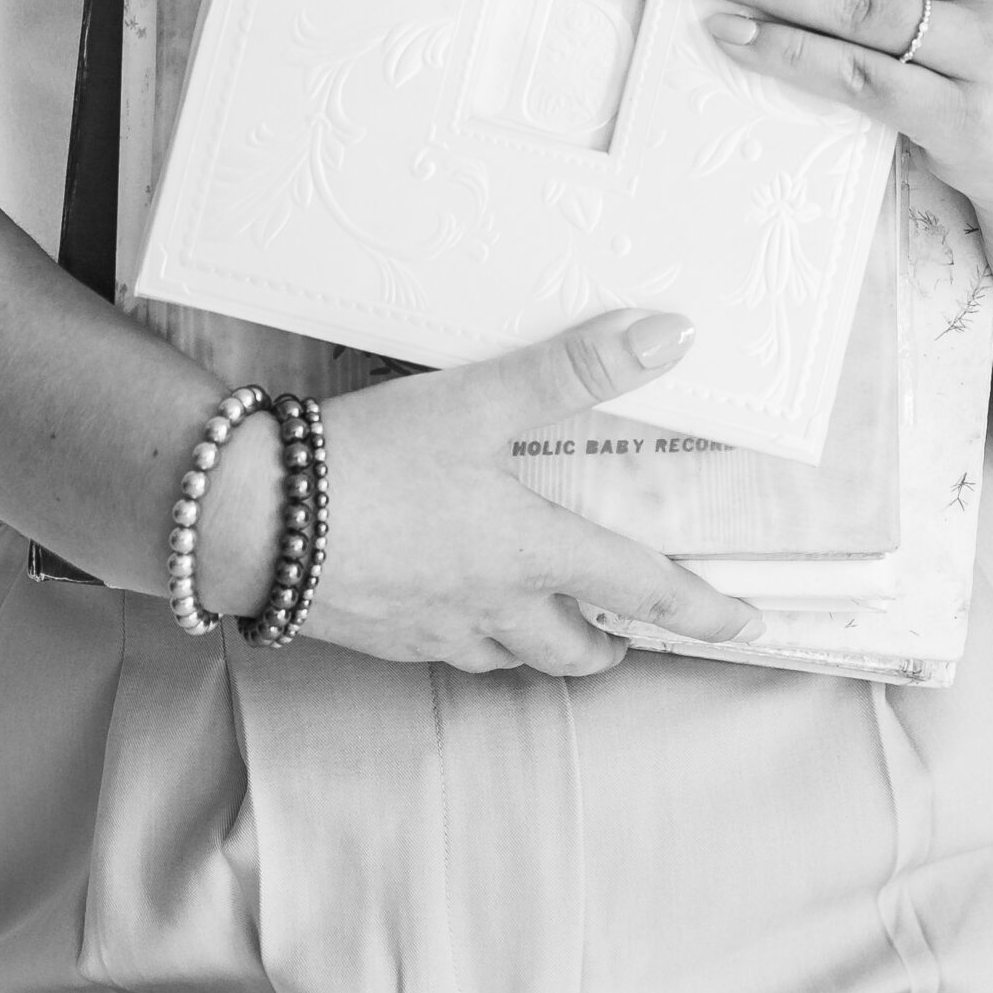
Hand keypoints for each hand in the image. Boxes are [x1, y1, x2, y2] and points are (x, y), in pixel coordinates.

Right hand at [207, 310, 763, 676]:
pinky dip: (466, 637)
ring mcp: (430, 630)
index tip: (744, 627)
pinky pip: (441, 650)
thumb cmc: (369, 461)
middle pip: (573, 652)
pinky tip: (448, 606)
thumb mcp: (479, 401)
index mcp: (533, 555)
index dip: (701, 612)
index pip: (643, 593)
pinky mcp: (375, 635)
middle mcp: (491, 607)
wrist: (248, 519)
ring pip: (506, 658)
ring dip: (538, 646)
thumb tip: (669, 335)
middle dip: (608, 645)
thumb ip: (573, 369)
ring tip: (545, 621)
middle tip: (626, 634)